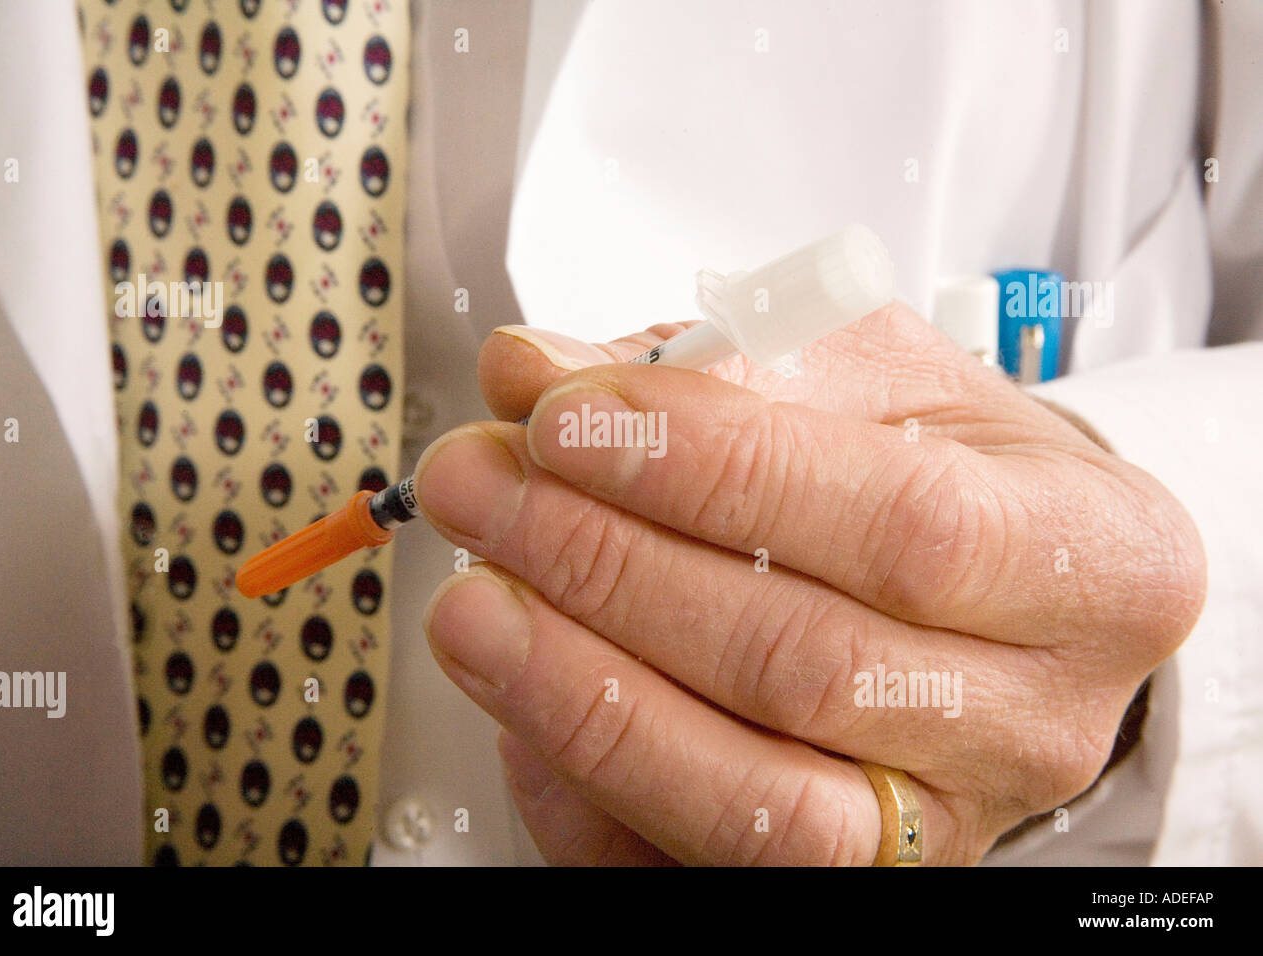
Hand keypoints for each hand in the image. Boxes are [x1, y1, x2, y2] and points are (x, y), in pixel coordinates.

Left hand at [414, 304, 1206, 864]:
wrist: (1008, 588)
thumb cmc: (954, 473)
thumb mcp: (879, 378)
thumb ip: (717, 359)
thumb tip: (541, 367)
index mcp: (1091, 561)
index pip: (903, 524)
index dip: (714, 471)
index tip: (568, 416)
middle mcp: (1033, 716)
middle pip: (806, 664)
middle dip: (611, 568)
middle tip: (484, 487)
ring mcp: (945, 821)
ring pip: (754, 802)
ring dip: (581, 694)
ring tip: (473, 601)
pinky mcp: (855, 877)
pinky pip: (698, 866)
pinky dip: (590, 793)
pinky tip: (523, 706)